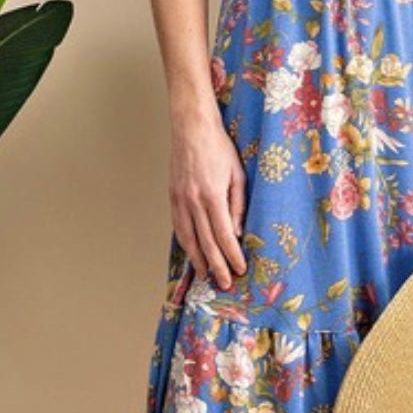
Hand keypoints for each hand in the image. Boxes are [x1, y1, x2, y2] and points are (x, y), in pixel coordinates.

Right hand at [169, 112, 247, 289]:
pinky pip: (178, 226)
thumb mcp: (237, 174)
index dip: (232, 255)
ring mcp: (180, 200)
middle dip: (216, 266)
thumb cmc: (219, 147)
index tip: (240, 270)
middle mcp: (193, 202)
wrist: (191, 128)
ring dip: (197, 260)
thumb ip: (238, 205)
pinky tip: (191, 252)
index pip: (224, 235)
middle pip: (205, 242)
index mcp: (212, 196)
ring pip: (188, 238)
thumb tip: (238, 232)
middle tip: (224, 283)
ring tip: (204, 276)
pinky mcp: (172, 197)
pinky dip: (185, 243)